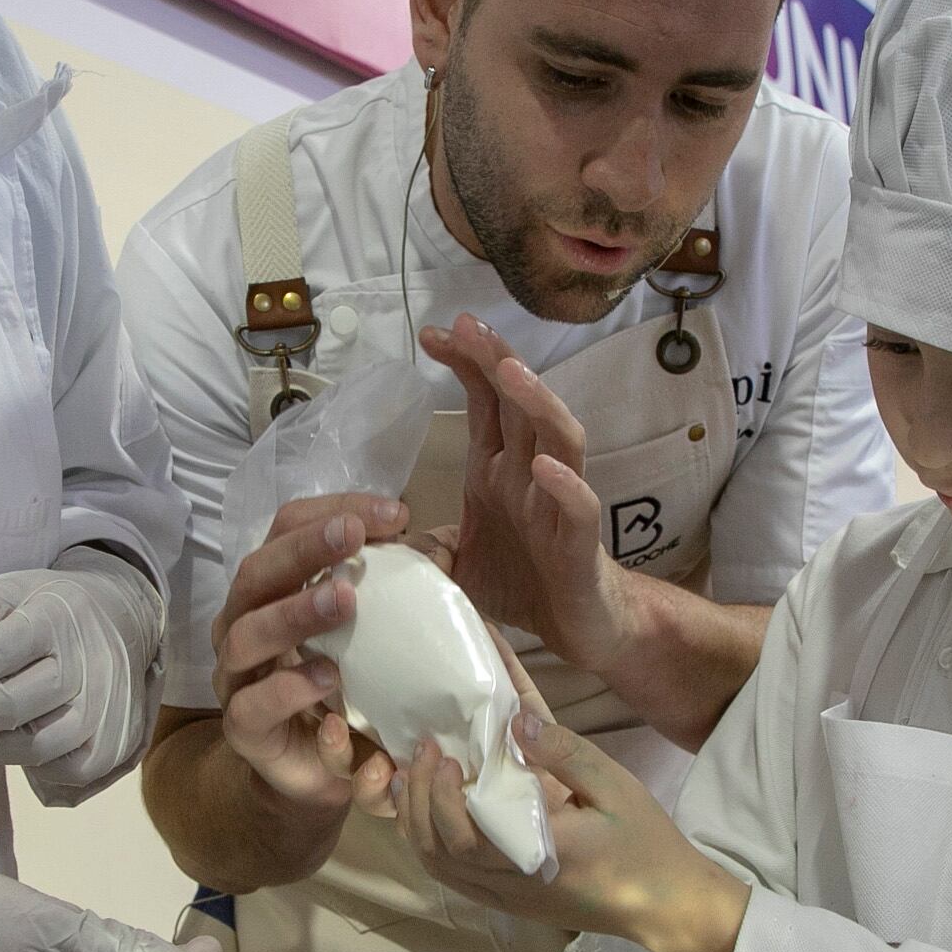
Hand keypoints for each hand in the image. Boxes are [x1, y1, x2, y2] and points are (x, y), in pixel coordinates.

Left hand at [0, 548, 160, 793]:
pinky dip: (21, 762)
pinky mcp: (111, 749)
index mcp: (53, 622)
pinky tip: (0, 740)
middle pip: (4, 710)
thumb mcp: (11, 588)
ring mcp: (103, 715)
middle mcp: (85, 670)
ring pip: (27, 749)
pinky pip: (55, 773)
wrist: (127, 622)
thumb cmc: (53, 608)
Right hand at [210, 493, 406, 813]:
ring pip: (245, 635)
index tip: (394, 513)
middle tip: (354, 537)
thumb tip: (433, 544)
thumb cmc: (348, 688)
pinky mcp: (244, 730)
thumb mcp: (372, 633)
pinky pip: (253, 705)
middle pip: (257, 573)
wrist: (323, 772)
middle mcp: (242, 624)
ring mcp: (236, 678)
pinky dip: (289, 688)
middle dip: (305, 549)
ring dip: (295, 612)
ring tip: (345, 600)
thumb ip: (388, 591)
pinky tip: (327, 677)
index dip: (333, 510)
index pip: (287, 529)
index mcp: (272, 589)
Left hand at [390, 713, 750, 951]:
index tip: (443, 756)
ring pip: (439, 870)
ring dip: (415, 824)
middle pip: (440, 854)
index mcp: (540, 857)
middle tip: (418, 754)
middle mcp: (514, 885)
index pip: (467, 839)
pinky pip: (454, 880)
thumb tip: (515, 722)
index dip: (441, 798)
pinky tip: (426, 813)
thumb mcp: (615, 787)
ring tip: (410, 778)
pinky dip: (430, 846)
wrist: (665, 905)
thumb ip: (566, 754)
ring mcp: (509, 900)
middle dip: (417, 801)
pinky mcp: (510, 905)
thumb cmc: (645, 843)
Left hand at [419, 314, 635, 672]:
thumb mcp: (452, 562)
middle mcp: (530, 475)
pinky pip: (580, 508)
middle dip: (495, 359)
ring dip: (536, 402)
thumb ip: (416, 541)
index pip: (485, 401)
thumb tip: (371, 537)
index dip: (466, 363)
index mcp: (498, 470)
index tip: (432, 334)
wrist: (578, 628)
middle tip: (468, 323)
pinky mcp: (580, 545)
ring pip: (558, 438)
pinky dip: (565, 485)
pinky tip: (545, 466)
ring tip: (510, 372)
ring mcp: (559, 505)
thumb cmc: (522, 583)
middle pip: (519, 402)